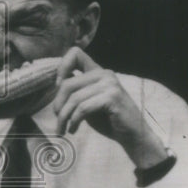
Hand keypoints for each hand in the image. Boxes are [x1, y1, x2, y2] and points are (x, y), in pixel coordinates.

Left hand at [52, 48, 167, 166]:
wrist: (132, 134)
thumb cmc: (109, 119)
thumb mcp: (89, 101)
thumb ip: (77, 91)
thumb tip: (56, 85)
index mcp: (98, 71)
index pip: (75, 53)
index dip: (61, 67)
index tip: (58, 87)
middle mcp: (105, 74)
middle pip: (68, 83)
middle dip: (58, 104)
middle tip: (58, 120)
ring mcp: (110, 84)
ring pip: (74, 98)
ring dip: (64, 117)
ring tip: (62, 129)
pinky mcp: (112, 97)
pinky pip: (83, 108)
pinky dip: (74, 120)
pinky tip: (73, 129)